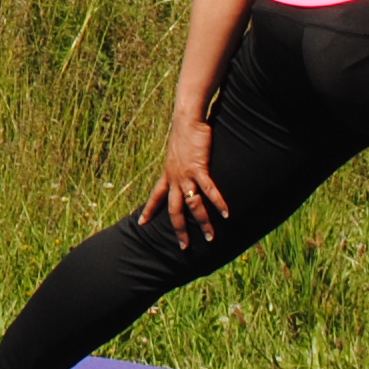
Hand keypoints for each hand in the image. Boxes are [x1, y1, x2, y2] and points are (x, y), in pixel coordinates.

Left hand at [138, 119, 226, 248]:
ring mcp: (185, 175)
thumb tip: (184, 168)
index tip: (141, 223)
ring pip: (192, 205)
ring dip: (203, 223)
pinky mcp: (199, 168)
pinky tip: (226, 214)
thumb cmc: (185, 134)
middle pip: (174, 210)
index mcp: (167, 174)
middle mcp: (174, 178)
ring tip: (210, 238)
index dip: (148, 211)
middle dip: (179, 230)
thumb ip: (180, 164)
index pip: (155, 196)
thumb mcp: (177, 153)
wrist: (187, 120)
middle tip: (183, 247)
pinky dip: (218, 202)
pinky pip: (209, 190)